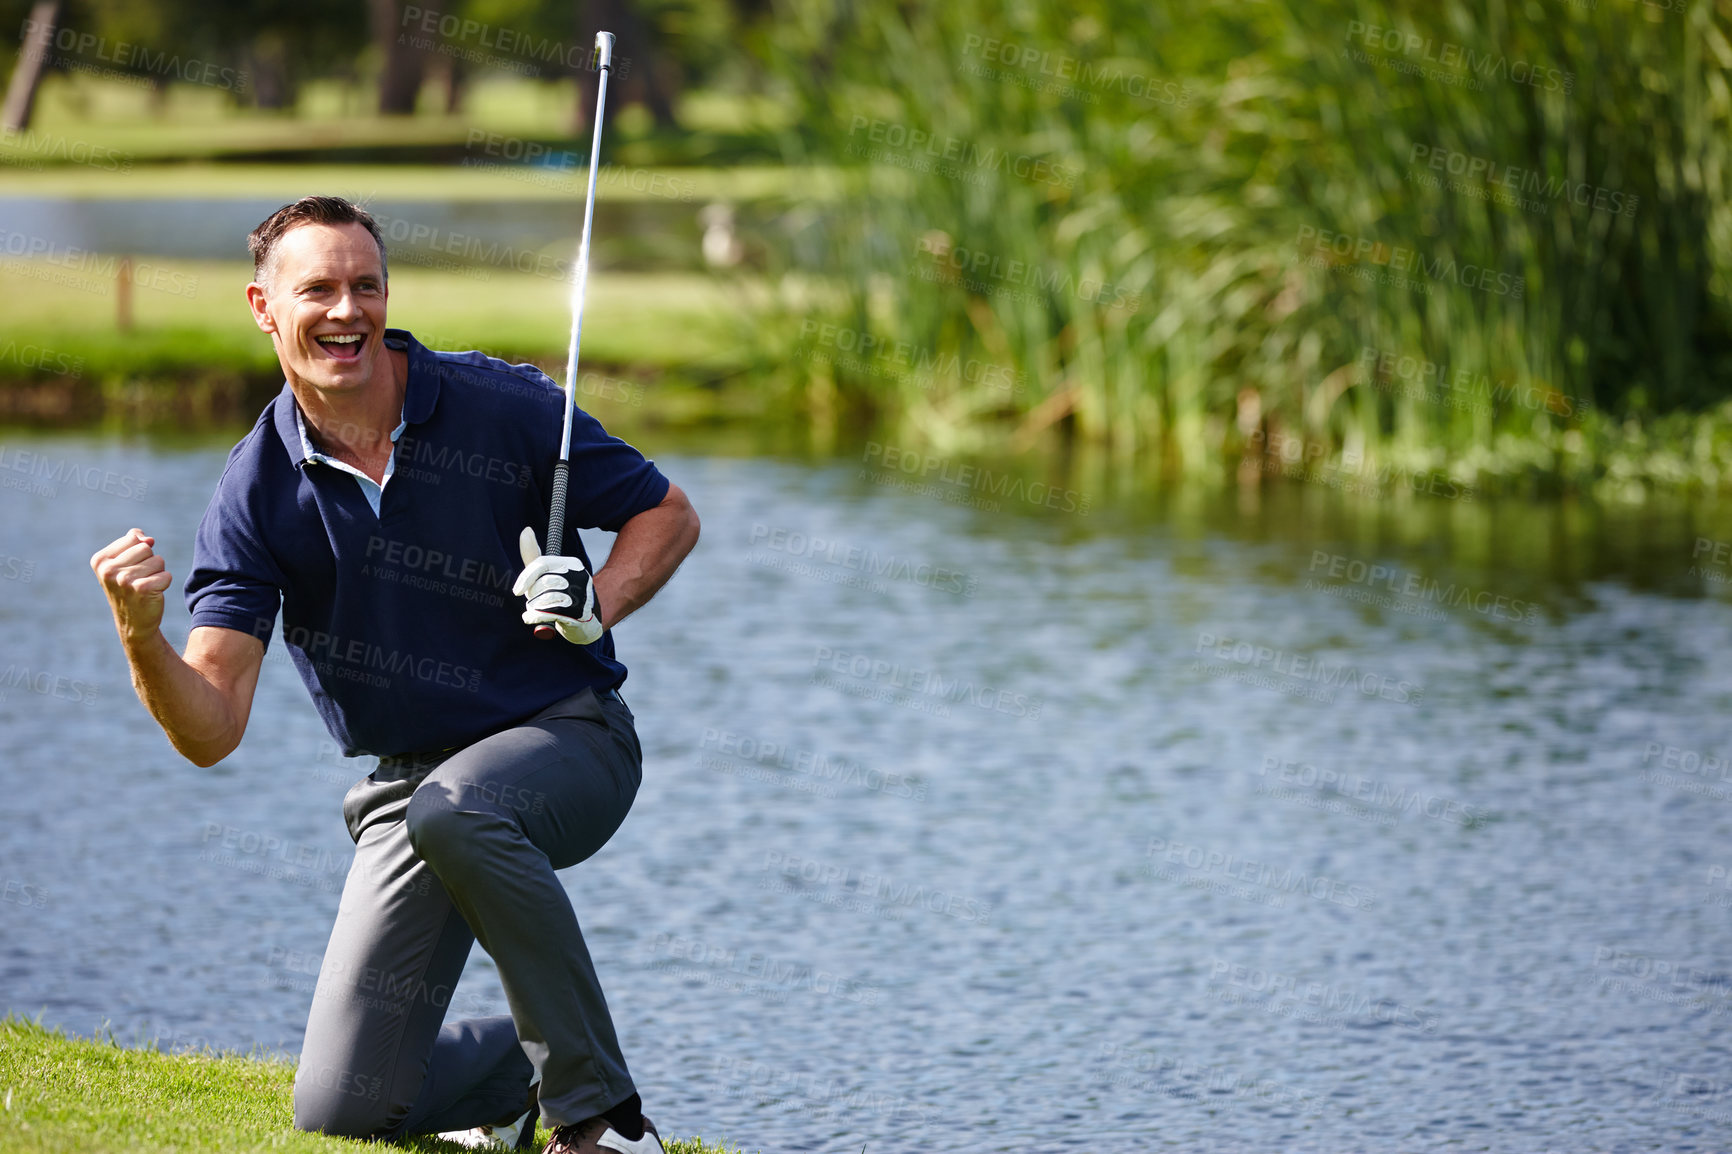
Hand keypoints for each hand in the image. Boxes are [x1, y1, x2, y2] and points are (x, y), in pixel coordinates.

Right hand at [91, 528, 172, 644]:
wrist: (133, 623)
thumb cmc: (130, 589)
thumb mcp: (124, 564)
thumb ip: (134, 543)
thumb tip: (148, 539)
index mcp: (100, 560)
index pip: (133, 538)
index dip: (139, 553)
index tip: (129, 570)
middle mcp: (108, 570)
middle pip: (146, 548)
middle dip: (149, 563)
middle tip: (139, 580)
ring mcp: (124, 580)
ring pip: (158, 560)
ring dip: (157, 573)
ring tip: (144, 587)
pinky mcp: (142, 589)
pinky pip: (167, 575)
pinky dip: (164, 583)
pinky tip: (152, 594)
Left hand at [513, 527, 602, 644]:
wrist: (584, 622)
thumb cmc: (560, 595)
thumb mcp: (546, 574)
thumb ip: (533, 555)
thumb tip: (526, 530)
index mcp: (572, 564)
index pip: (543, 564)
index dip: (526, 578)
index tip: (517, 591)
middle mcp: (580, 576)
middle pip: (543, 582)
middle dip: (532, 595)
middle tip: (534, 602)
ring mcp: (582, 595)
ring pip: (546, 598)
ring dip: (534, 607)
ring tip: (536, 611)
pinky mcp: (580, 613)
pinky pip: (550, 612)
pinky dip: (536, 617)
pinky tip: (530, 618)